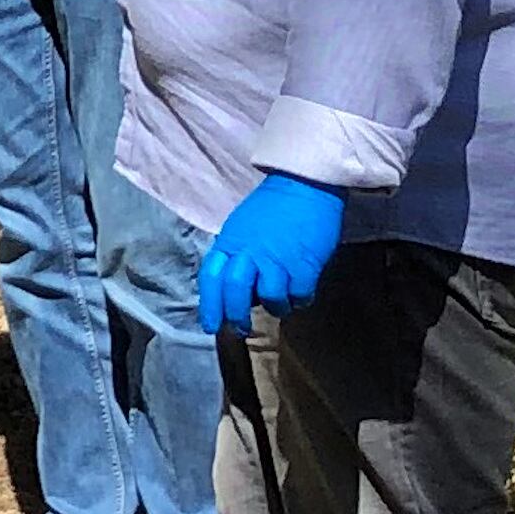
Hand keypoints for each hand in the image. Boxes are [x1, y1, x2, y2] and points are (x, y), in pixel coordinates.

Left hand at [197, 170, 347, 337]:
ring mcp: (278, 259)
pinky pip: (299, 295)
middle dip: (236, 317)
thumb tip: (233, 288)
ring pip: (269, 298)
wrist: (304, 184)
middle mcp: (250, 252)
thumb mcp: (241, 227)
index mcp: (230, 242)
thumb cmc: (272, 207)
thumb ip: (234, 255)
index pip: (211, 279)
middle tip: (240, 329)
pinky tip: (300, 294)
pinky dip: (300, 299)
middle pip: (235, 293)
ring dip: (275, 307)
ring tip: (280, 304)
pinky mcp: (305, 264)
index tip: (211, 326)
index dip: (209, 306)